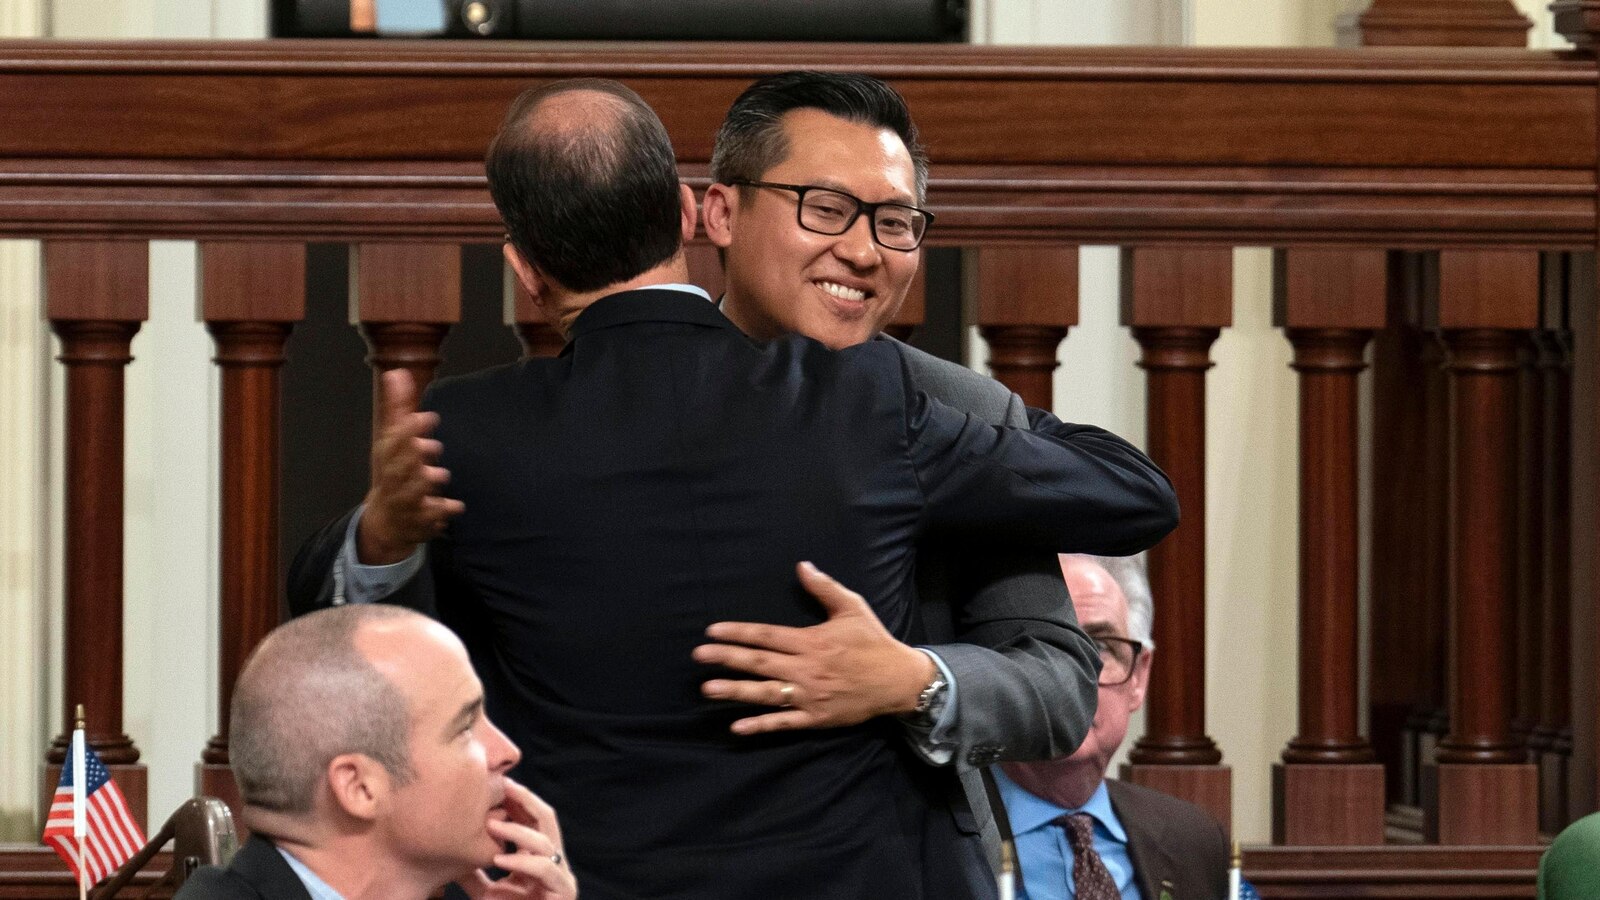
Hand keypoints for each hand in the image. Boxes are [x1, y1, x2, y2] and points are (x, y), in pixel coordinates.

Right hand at [357, 368, 464, 563]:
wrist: (386, 522)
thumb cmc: (393, 473)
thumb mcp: (392, 442)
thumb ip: (398, 408)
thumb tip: (397, 373)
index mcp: (388, 457)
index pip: (393, 442)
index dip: (409, 429)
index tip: (428, 417)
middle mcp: (393, 479)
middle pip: (400, 467)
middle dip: (414, 456)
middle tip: (433, 446)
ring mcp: (405, 501)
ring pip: (413, 492)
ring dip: (425, 483)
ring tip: (440, 475)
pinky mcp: (419, 520)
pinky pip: (430, 517)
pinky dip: (442, 512)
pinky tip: (456, 506)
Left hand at [460, 780, 576, 899]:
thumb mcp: (486, 894)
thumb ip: (474, 873)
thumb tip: (451, 851)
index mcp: (538, 859)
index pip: (532, 819)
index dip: (516, 801)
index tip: (493, 786)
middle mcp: (553, 863)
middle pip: (546, 819)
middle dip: (525, 800)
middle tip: (502, 786)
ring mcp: (561, 877)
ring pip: (547, 841)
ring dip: (518, 830)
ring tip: (491, 825)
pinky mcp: (564, 893)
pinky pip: (545, 869)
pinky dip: (522, 861)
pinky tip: (500, 859)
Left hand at [693, 561, 936, 733]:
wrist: (899, 680)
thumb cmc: (873, 641)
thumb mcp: (852, 608)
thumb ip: (824, 588)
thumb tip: (802, 565)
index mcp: (811, 641)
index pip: (767, 635)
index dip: (738, 633)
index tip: (711, 632)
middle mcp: (806, 668)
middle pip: (759, 663)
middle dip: (726, 659)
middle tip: (698, 656)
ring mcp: (810, 695)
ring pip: (766, 693)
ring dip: (736, 691)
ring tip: (708, 689)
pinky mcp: (817, 717)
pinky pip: (784, 722)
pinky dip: (761, 725)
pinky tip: (738, 726)